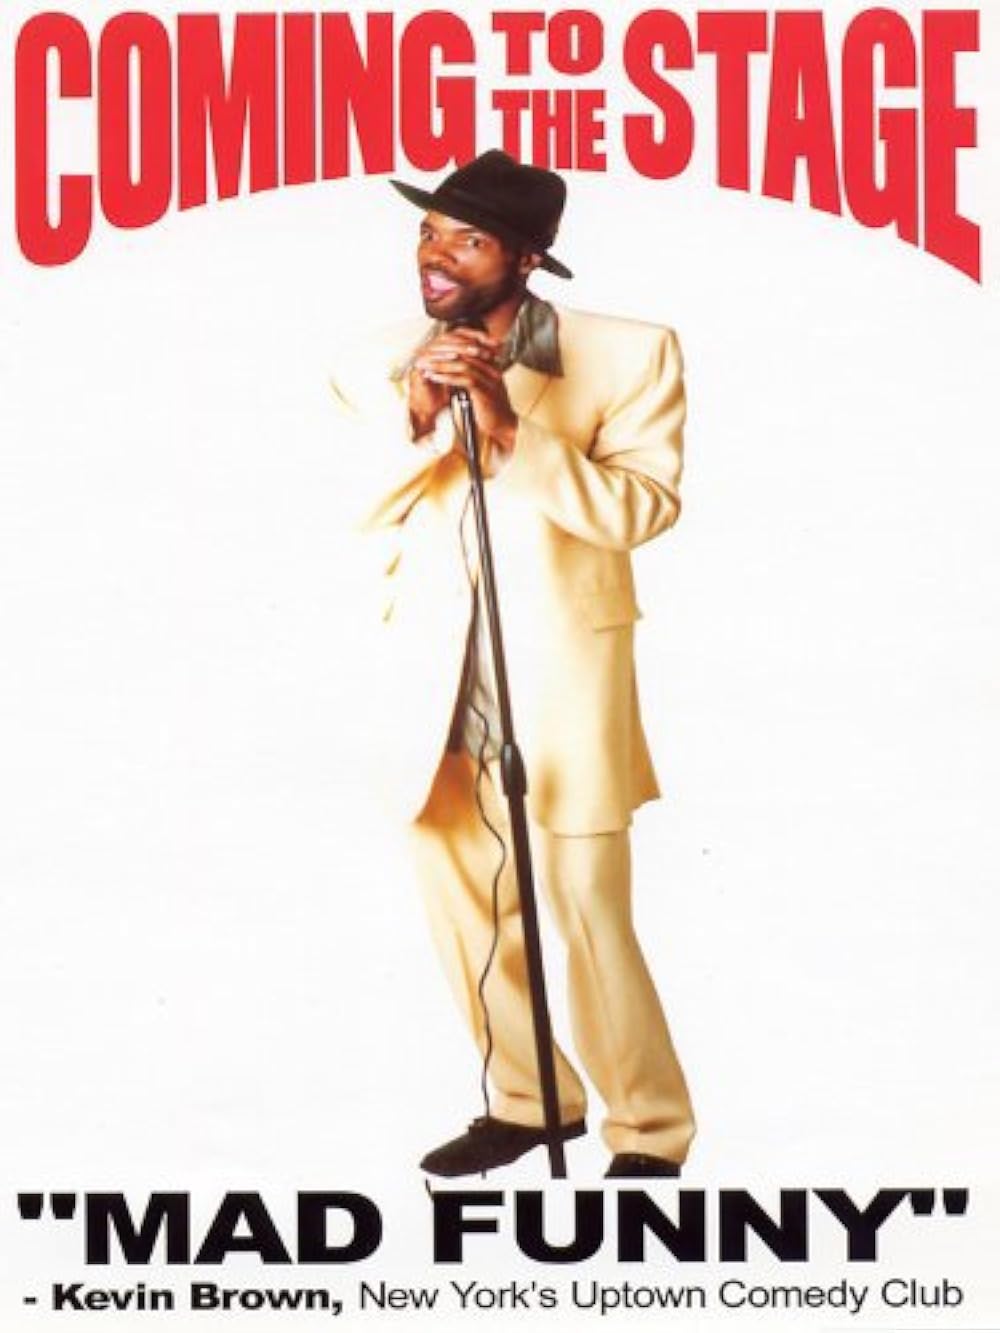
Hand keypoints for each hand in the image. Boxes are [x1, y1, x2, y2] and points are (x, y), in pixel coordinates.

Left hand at [410, 328, 518, 455]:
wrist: (503, 425)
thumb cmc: (492, 408)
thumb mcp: (482, 387)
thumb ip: (472, 375)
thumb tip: (456, 367)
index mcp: (491, 365)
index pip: (470, 348)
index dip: (450, 348)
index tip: (433, 351)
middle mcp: (492, 369)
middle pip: (466, 353)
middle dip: (443, 354)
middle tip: (426, 356)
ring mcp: (489, 380)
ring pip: (463, 365)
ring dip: (442, 365)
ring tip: (427, 366)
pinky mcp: (484, 392)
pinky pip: (464, 380)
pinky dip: (447, 377)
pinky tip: (435, 377)